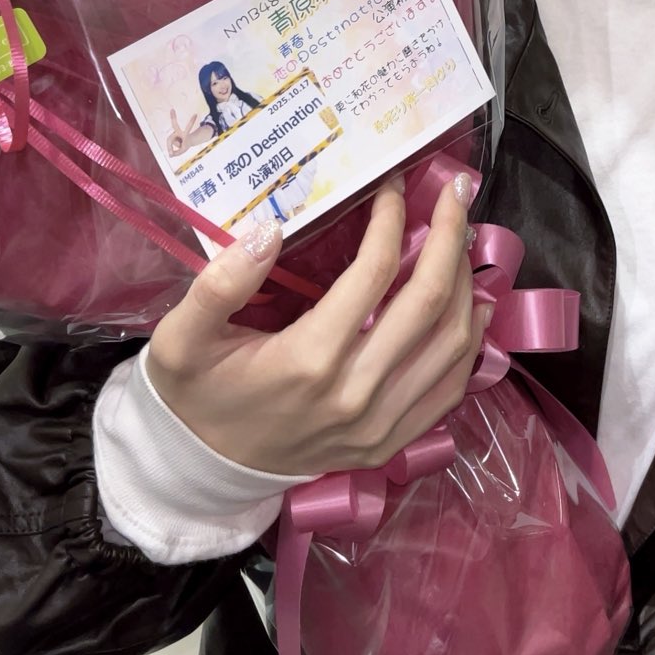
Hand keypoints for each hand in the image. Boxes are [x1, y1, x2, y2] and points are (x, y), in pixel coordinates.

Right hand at [146, 172, 488, 476]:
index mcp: (308, 359)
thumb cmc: (196, 393)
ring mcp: (379, 424)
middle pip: (428, 301)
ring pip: (452, 342)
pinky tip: (473, 304)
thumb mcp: (180, 339)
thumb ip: (218, 285)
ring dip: (465, 281)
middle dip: (450, 236)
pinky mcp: (389, 442)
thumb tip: (269, 230)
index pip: (375, 272)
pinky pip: (450, 388)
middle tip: (455, 193)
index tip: (395, 183)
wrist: (202, 472)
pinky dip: (471, 341)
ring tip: (461, 237)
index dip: (393, 218)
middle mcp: (355, 393)